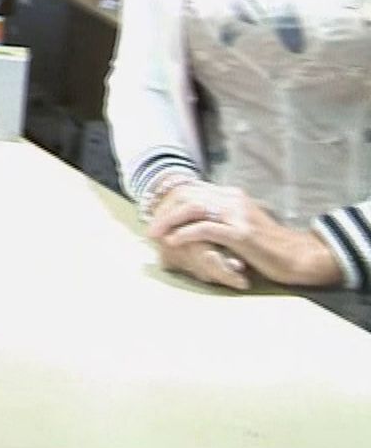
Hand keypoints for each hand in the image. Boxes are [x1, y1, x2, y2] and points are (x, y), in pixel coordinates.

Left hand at [147, 182, 344, 289]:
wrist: (298, 256)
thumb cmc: (267, 245)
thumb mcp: (240, 225)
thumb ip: (219, 219)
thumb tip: (191, 224)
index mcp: (231, 195)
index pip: (192, 190)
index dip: (169, 202)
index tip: (154, 215)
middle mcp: (232, 199)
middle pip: (187, 196)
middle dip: (164, 211)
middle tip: (149, 228)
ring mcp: (237, 214)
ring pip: (193, 209)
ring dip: (169, 221)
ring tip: (155, 234)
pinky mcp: (241, 232)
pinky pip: (205, 228)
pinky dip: (185, 233)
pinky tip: (173, 240)